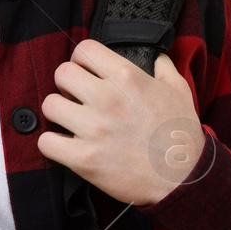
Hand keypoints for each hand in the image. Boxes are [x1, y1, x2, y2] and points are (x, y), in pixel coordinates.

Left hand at [37, 39, 206, 206]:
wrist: (184, 179)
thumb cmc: (182, 135)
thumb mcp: (180, 91)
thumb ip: (165, 69)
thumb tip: (158, 58)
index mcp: (127, 78)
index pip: (84, 50)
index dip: (82, 60)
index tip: (86, 71)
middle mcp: (107, 98)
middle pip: (61, 74)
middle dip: (67, 84)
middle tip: (76, 97)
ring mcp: (93, 129)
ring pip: (50, 105)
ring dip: (59, 113)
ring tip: (71, 121)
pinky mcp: (84, 159)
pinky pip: (46, 142)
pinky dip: (52, 144)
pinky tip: (66, 145)